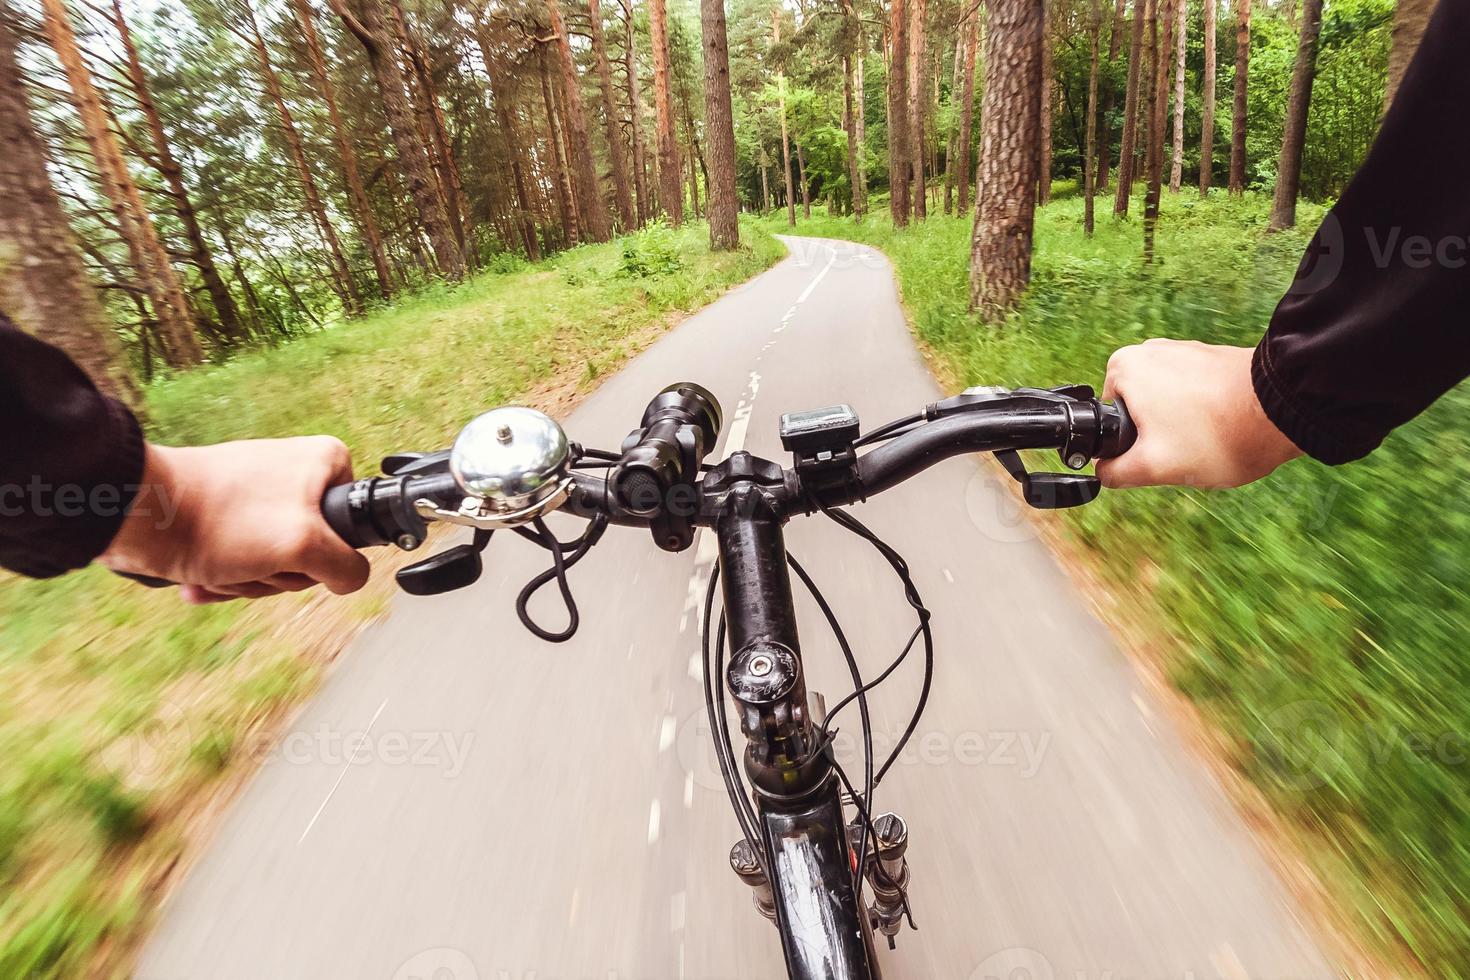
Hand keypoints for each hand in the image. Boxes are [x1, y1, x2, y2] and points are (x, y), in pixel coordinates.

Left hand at [101, 437, 370, 603]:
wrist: (139, 514)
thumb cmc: (222, 519)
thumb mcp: (305, 546)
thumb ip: (346, 567)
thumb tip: (349, 579)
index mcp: (325, 463)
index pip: (354, 527)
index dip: (324, 555)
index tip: (293, 554)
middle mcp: (295, 473)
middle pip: (312, 552)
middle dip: (278, 573)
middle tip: (253, 563)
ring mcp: (258, 496)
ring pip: (275, 563)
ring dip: (247, 580)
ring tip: (222, 567)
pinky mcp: (226, 515)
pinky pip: (242, 560)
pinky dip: (224, 577)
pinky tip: (201, 578)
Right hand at [1097, 339, 1302, 488]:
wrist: (1284, 408)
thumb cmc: (1216, 434)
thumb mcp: (1153, 467)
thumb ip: (1115, 472)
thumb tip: (1104, 471)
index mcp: (1123, 368)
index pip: (1108, 421)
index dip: (1130, 447)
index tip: (1159, 453)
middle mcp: (1149, 350)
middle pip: (1138, 413)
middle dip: (1158, 437)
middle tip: (1184, 449)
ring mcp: (1184, 350)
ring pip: (1167, 406)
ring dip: (1184, 427)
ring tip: (1209, 437)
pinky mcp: (1212, 357)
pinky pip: (1194, 396)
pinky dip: (1206, 415)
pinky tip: (1225, 426)